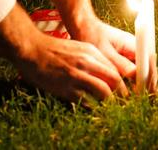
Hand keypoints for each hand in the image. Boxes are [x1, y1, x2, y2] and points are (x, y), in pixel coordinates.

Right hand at [0, 5, 126, 101]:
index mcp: (91, 51)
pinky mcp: (66, 87)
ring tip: (112, 108)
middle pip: (114, 79)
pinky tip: (94, 109)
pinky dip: (92, 107)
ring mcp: (76, 75)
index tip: (126, 91)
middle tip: (124, 102)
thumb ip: (92, 58)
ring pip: (103, 91)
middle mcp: (87, 62)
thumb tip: (106, 72)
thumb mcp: (78, 47)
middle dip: (122, 93)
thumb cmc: (54, 48)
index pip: (115, 68)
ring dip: (110, 102)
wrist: (32, 49)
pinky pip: (85, 100)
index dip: (123, 82)